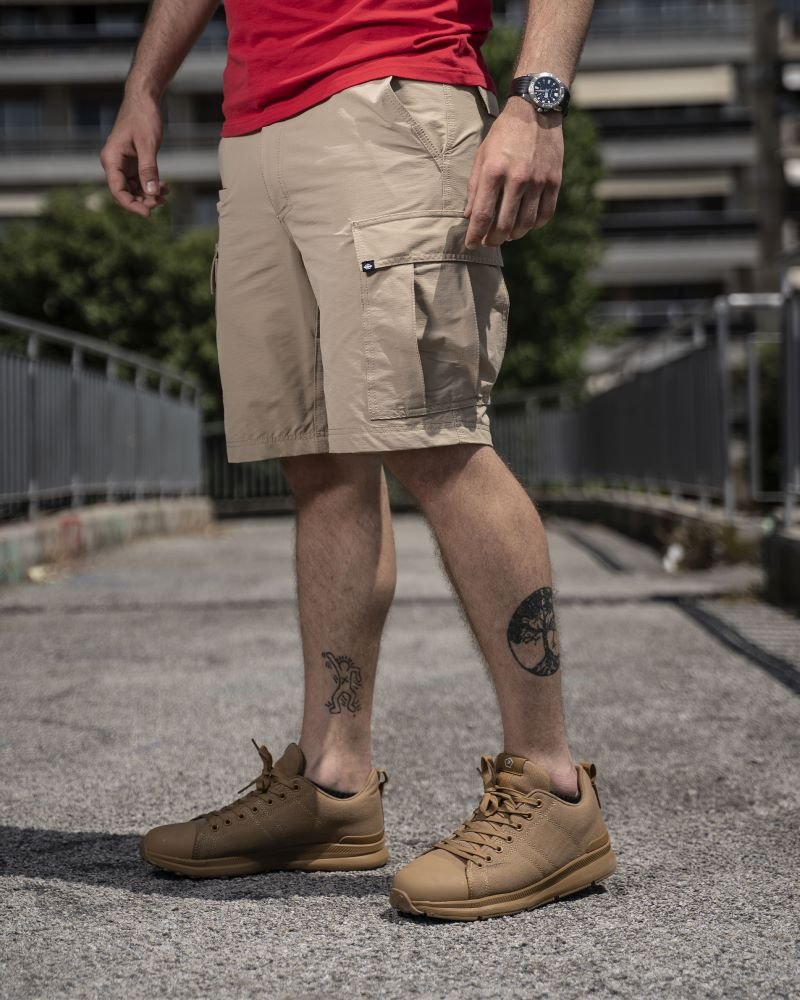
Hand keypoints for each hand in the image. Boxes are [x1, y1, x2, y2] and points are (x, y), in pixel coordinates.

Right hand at [100, 93, 168, 216]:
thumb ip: (148, 169)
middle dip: (143, 200)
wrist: (144, 99)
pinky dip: (152, 185)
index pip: (117, 190)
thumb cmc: (143, 117)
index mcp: (111, 159)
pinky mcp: (133, 161)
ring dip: (149, 195)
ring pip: (134, 188)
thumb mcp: (147, 144)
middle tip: (162, 202)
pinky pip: (140, 180)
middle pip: (125, 192)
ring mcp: (123, 163)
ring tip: (166, 196)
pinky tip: (165, 188)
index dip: (131, 205)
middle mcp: (114, 163)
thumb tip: (151, 193)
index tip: (148, 213)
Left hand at [464, 98, 563, 247]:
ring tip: (506, 235)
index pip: (482, 214)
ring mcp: (538, 180)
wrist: (535, 110)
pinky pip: (545, 214)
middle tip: (489, 242)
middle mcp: (517, 178)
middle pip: (504, 225)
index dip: (475, 234)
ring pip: (525, 223)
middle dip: (493, 240)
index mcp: (494, 171)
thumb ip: (474, 187)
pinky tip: (527, 224)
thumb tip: (469, 216)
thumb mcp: (482, 155)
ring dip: (514, 235)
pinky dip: (535, 225)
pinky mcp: (554, 180)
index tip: (471, 244)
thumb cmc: (503, 134)